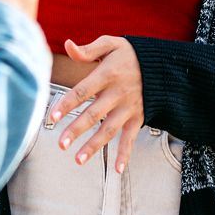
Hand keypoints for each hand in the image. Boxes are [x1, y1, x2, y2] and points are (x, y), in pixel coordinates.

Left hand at [49, 36, 143, 169]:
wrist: (163, 65)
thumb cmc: (130, 53)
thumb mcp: (111, 44)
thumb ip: (88, 49)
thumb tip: (67, 45)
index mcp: (107, 74)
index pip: (83, 90)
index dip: (67, 103)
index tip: (51, 116)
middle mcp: (118, 93)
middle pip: (94, 114)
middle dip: (76, 130)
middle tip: (60, 144)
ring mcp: (129, 108)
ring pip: (109, 130)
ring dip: (94, 146)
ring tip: (78, 160)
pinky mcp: (139, 117)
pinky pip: (131, 138)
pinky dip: (125, 154)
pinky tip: (117, 170)